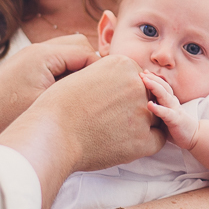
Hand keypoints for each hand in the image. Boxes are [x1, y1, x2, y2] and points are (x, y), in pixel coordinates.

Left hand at [0, 33, 99, 112]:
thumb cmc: (4, 118)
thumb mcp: (47, 106)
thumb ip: (77, 90)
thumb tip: (105, 85)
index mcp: (43, 55)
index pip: (88, 53)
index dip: (103, 73)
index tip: (111, 94)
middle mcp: (37, 50)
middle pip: (81, 48)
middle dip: (93, 68)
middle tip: (101, 94)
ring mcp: (32, 58)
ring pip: (70, 56)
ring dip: (80, 73)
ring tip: (86, 98)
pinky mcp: (28, 69)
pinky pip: (57, 65)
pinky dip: (67, 77)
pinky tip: (69, 100)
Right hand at [0, 54, 164, 191]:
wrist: (50, 134)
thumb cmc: (57, 107)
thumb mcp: (82, 75)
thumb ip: (106, 75)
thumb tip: (121, 82)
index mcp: (122, 64)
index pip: (136, 78)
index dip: (123, 93)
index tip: (107, 104)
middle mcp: (136, 85)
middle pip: (146, 96)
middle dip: (132, 107)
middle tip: (109, 119)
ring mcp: (141, 112)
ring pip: (153, 117)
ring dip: (139, 125)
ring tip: (112, 132)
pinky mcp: (142, 140)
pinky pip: (157, 139)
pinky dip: (145, 143)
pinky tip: (125, 143)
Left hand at [140, 71, 198, 148]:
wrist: (194, 136)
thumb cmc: (176, 125)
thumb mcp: (164, 114)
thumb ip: (156, 107)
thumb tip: (139, 104)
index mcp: (169, 100)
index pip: (161, 85)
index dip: (153, 78)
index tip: (142, 72)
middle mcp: (172, 102)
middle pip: (162, 86)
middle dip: (152, 79)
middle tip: (141, 73)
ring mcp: (174, 110)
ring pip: (164, 95)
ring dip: (154, 87)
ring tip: (145, 81)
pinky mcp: (175, 120)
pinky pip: (166, 113)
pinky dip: (158, 108)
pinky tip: (150, 104)